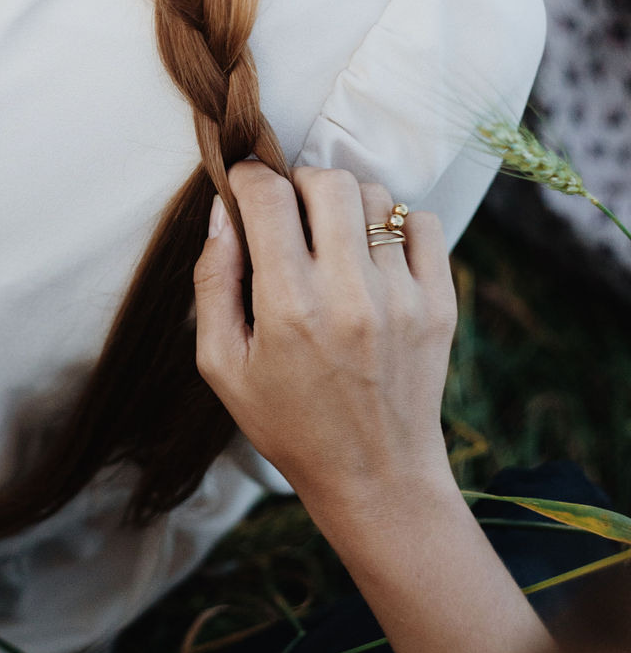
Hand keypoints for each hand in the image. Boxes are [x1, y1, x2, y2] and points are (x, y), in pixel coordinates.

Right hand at [194, 163, 458, 540]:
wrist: (375, 475)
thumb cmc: (288, 422)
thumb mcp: (222, 365)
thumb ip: (213, 283)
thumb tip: (222, 213)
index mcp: (289, 308)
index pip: (268, 197)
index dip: (248, 177)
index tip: (243, 184)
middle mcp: (349, 294)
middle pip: (326, 180)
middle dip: (298, 182)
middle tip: (288, 212)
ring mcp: (402, 296)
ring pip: (374, 195)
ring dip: (344, 203)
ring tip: (330, 238)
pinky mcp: (439, 303)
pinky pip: (421, 222)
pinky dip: (394, 224)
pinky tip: (373, 257)